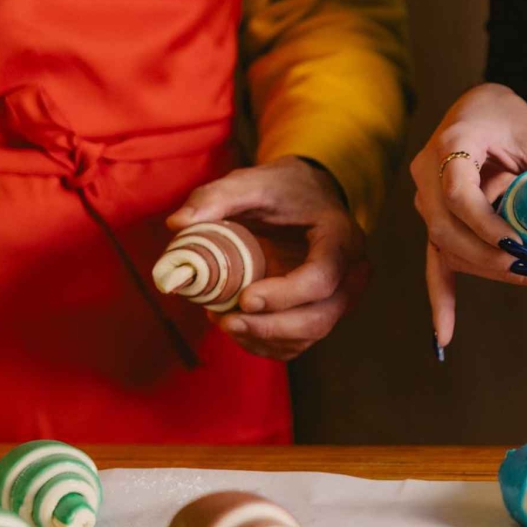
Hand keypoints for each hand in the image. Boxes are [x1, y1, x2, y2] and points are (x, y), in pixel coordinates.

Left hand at [167, 156, 367, 360]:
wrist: (306, 198)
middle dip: (270, 328)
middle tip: (226, 321)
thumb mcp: (250, 182)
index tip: (243, 298)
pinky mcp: (321, 313)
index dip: (285, 295)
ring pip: (309, 336)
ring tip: (223, 321)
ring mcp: (338, 297)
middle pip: (320, 318)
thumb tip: (177, 225)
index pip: (323, 278)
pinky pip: (297, 343)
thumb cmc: (281, 189)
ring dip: (263, 338)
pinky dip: (265, 344)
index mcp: (341, 237)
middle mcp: (349, 273)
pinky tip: (236, 327)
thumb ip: (215, 197)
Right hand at [410, 84, 526, 353]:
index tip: (518, 245)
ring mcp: (424, 199)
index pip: (459, 194)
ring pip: (448, 248)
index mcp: (450, 146)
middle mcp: (426, 175)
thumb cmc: (506, 117)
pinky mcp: (433, 220)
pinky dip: (441, 299)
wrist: (476, 108)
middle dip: (493, 259)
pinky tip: (445, 338)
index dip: (485, 225)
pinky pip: (434, 262)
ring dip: (490, 272)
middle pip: (449, 231)